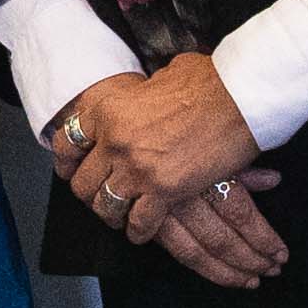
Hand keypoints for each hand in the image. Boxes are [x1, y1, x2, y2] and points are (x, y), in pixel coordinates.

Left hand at [62, 56, 263, 213]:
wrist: (240, 96)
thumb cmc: (208, 81)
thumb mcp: (161, 77)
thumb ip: (143, 94)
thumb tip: (148, 96)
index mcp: (108, 109)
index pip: (67, 142)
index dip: (67, 161)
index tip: (73, 169)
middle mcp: (114, 140)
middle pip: (83, 181)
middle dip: (90, 193)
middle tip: (101, 197)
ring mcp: (137, 167)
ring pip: (106, 206)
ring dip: (113, 214)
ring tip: (121, 217)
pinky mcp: (164, 190)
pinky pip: (140, 223)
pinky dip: (140, 230)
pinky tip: (143, 230)